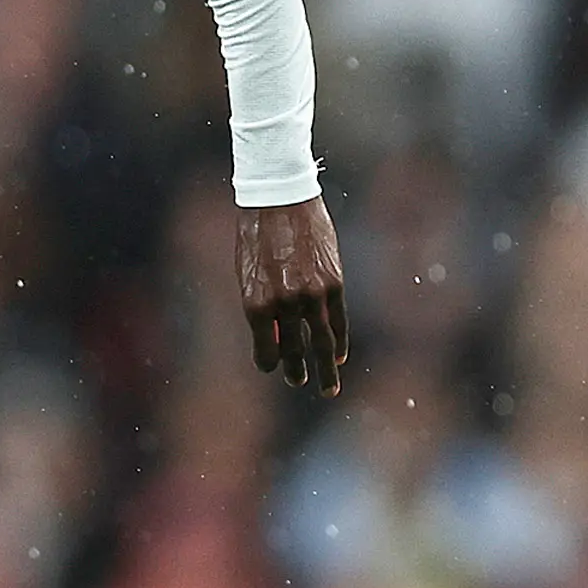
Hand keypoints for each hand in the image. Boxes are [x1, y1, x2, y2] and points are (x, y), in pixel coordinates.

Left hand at [237, 196, 347, 394]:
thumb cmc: (256, 236)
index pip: (265, 351)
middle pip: (293, 351)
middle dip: (296, 370)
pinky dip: (340, 340)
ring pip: (322, 343)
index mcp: (255, 305)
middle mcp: (283, 305)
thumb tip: (271, 336)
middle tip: (299, 382)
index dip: (268, 363)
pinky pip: (338, 321)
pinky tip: (340, 355)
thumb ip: (260, 307)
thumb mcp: (247, 275)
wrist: (279, 199)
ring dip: (325, 368)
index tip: (272, 367)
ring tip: (327, 388)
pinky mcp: (334, 282)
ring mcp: (311, 295)